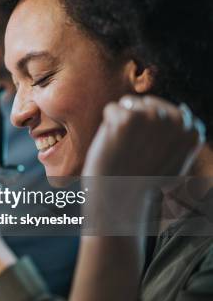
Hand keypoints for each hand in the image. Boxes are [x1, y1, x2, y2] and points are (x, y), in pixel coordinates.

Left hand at [81, 95, 205, 231]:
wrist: (120, 198)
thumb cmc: (143, 182)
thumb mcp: (175, 160)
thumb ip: (180, 135)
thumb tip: (185, 110)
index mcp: (193, 130)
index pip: (167, 109)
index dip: (150, 129)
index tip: (148, 151)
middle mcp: (177, 121)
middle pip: (147, 102)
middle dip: (135, 122)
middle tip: (133, 151)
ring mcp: (153, 117)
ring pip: (128, 103)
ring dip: (120, 123)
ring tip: (125, 149)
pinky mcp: (129, 118)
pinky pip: (112, 108)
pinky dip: (107, 125)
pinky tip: (114, 145)